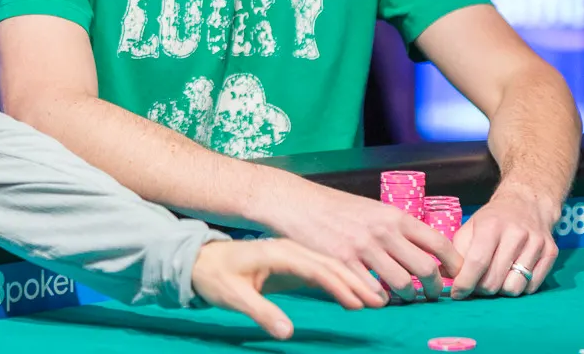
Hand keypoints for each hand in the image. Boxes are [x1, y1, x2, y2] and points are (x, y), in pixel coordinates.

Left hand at [190, 238, 386, 338]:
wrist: (204, 261)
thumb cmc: (217, 277)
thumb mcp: (234, 297)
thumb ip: (261, 312)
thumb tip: (288, 333)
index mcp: (278, 252)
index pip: (316, 268)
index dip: (338, 284)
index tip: (358, 302)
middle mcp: (290, 250)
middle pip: (329, 264)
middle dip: (355, 281)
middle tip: (380, 301)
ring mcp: (293, 255)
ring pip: (329, 265)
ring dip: (353, 280)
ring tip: (376, 298)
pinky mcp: (293, 264)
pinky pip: (322, 271)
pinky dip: (341, 281)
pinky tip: (356, 295)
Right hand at [261, 177, 462, 303]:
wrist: (299, 203)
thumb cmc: (338, 208)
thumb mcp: (374, 209)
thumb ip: (398, 228)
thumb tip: (425, 249)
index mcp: (396, 216)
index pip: (439, 243)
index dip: (454, 264)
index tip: (455, 276)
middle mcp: (384, 231)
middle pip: (426, 269)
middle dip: (434, 288)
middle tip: (432, 294)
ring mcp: (364, 248)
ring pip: (402, 285)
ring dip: (407, 297)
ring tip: (403, 297)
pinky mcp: (343, 263)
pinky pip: (371, 292)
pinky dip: (378, 300)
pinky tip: (376, 297)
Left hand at [449, 184, 558, 299]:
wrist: (527, 202)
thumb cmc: (493, 219)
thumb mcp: (470, 227)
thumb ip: (457, 252)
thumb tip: (444, 276)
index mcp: (491, 226)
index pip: (477, 262)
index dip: (465, 283)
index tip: (457, 294)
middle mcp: (516, 234)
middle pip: (494, 280)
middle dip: (480, 289)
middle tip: (476, 284)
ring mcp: (536, 243)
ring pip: (514, 288)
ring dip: (501, 291)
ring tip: (495, 279)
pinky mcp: (551, 253)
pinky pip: (532, 287)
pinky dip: (519, 288)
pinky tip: (512, 276)